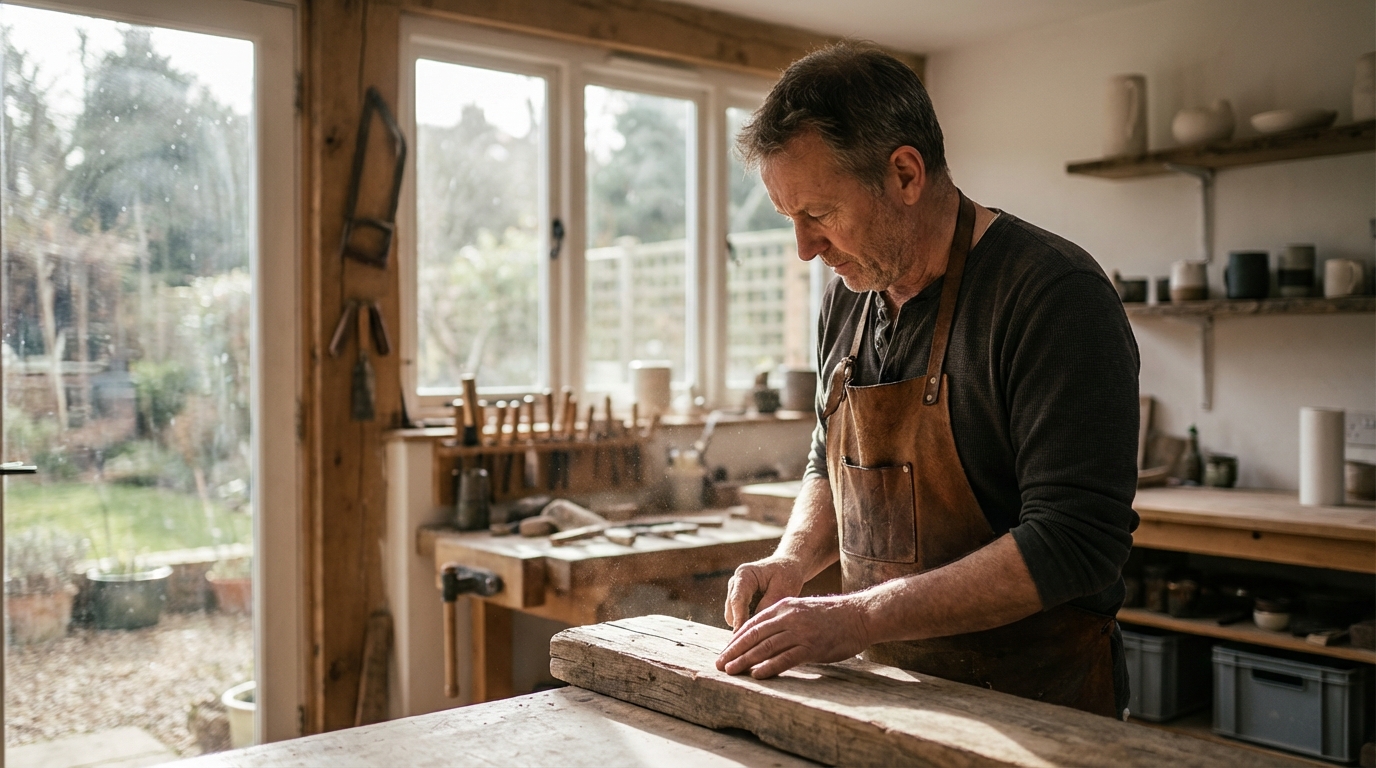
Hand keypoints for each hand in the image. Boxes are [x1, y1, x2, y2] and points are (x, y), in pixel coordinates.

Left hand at [714, 594, 871, 678]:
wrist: (860, 615)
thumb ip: (784, 619)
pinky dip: (769, 667)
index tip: (725, 651)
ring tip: (731, 671)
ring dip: (745, 660)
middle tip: (720, 664)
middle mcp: (788, 617)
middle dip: (734, 651)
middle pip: (754, 635)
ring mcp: (800, 632)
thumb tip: (766, 634)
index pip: (753, 624)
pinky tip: (756, 674)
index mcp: (784, 606)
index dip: (736, 639)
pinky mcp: (812, 647)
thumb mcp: (803, 610)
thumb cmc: (833, 616)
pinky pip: (785, 658)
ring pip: (765, 647)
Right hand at [723, 557, 806, 630]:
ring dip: (747, 624)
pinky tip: (765, 621)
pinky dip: (749, 622)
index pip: (737, 600)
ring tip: (767, 625)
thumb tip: (754, 624)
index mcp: (744, 575)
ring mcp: (734, 593)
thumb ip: (767, 605)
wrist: (788, 567)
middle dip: (743, 624)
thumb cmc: (787, 575)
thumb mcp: (783, 589)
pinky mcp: (738, 602)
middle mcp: (734, 583)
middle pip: (731, 612)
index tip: (743, 635)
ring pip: (733, 618)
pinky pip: (739, 619)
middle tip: (763, 635)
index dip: (739, 619)